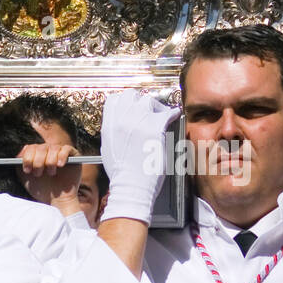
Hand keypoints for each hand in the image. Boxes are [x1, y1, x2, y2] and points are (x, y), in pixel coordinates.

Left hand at [20, 142, 81, 214]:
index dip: (28, 158)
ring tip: (50, 173)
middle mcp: (48, 152)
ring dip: (50, 161)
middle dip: (38, 161)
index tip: (27, 170)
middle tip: (38, 174)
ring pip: (53, 148)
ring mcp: (61, 153)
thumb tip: (18, 153)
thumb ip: (20, 164)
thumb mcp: (25, 177)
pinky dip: (62, 156)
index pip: (31, 148)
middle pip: (41, 147)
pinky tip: (60, 165)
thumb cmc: (41, 189)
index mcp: (37, 155)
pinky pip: (66, 148)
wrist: (56, 200)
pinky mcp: (73, 156)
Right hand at [99, 91, 179, 224]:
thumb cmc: (121, 173)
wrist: (130, 186)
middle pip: (132, 95)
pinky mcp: (155, 128)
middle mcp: (122, 119)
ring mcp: (138, 122)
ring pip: (150, 101)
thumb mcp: (108, 148)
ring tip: (161, 116)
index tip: (133, 105)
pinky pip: (168, 112)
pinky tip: (174, 117)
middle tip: (149, 110)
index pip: (115, 99)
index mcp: (109, 124)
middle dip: (141, 101)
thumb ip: (114, 131)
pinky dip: (172, 114)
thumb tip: (121, 123)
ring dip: (157, 107)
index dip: (125, 101)